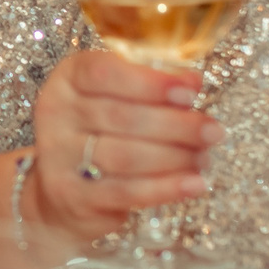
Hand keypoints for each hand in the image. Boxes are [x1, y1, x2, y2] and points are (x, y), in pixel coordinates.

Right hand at [26, 51, 223, 241]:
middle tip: (213, 131)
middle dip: (177, 125)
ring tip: (204, 158)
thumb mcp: (115, 100)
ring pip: (127, 156)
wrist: (60, 192)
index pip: (103, 72)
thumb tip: (192, 81)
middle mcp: (55, 114)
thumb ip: (150, 87)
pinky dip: (166, 188)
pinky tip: (194, 184)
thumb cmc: (98, 134)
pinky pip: (127, 192)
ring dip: (176, 157)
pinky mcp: (73, 196)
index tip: (191, 93)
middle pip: (123, 117)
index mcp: (67, 80)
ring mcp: (59, 157)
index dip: (150, 82)